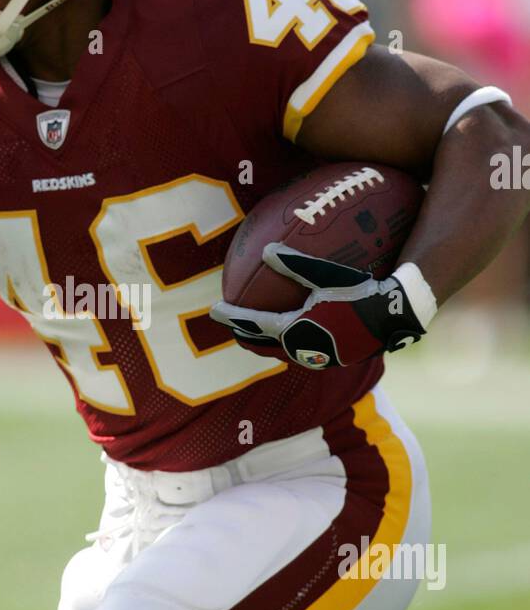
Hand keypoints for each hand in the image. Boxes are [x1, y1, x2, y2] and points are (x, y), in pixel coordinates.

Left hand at [210, 242, 430, 369]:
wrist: (394, 316)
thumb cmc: (361, 291)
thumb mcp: (326, 274)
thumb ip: (294, 264)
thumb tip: (264, 251)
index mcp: (294, 329)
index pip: (253, 324)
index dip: (232, 317)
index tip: (215, 310)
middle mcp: (302, 348)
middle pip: (261, 344)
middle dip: (243, 334)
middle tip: (229, 325)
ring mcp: (318, 356)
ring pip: (280, 352)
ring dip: (264, 343)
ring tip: (254, 334)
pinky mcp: (334, 358)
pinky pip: (300, 352)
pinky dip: (286, 343)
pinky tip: (293, 334)